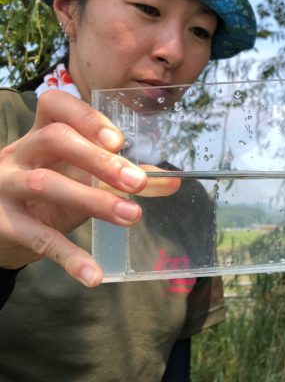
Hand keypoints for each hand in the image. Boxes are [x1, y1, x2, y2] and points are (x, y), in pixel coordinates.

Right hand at [0, 91, 179, 285]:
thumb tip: (171, 182)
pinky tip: (93, 275)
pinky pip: (37, 238)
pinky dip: (69, 257)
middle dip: (100, 159)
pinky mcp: (2, 223)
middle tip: (138, 183)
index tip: (119, 141)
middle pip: (55, 139)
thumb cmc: (47, 194)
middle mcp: (19, 154)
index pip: (55, 106)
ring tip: (132, 216)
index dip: (86, 117)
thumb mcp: (81, 179)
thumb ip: (125, 178)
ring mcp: (4, 185)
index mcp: (40, 134)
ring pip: (44, 183)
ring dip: (93, 200)